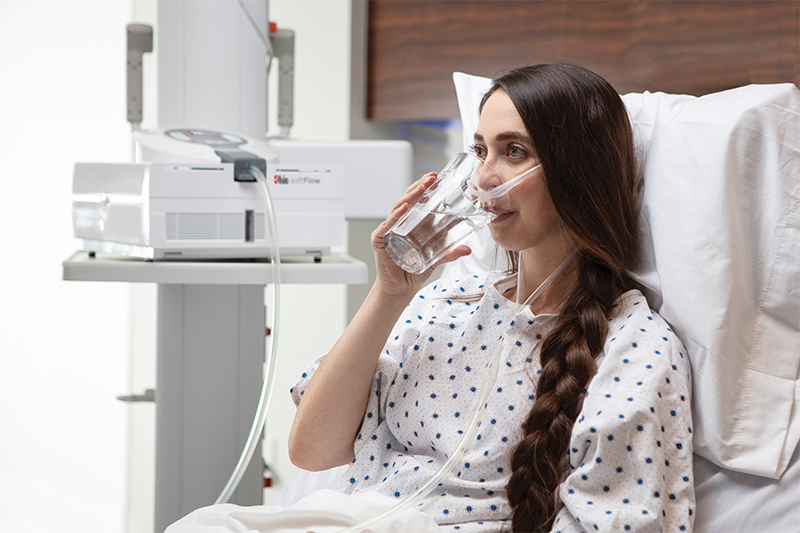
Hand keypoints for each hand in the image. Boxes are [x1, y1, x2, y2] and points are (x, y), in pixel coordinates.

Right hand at [371, 172, 470, 295]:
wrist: (400, 289)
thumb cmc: (413, 270)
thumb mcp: (436, 259)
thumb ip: (450, 252)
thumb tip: (468, 249)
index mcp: (411, 223)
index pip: (418, 200)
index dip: (427, 188)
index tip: (438, 178)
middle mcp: (399, 223)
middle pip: (408, 199)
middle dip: (420, 186)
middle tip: (432, 178)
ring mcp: (388, 230)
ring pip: (398, 207)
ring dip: (410, 196)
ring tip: (422, 188)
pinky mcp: (380, 240)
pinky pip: (387, 225)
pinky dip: (395, 216)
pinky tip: (404, 208)